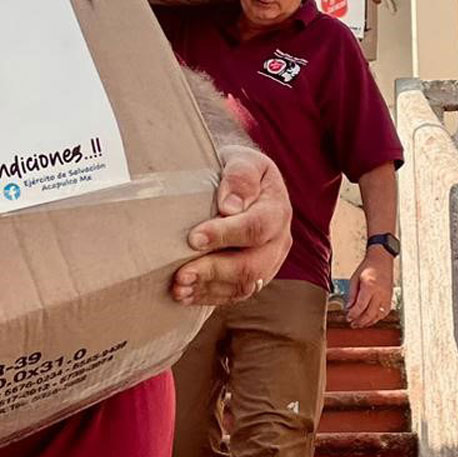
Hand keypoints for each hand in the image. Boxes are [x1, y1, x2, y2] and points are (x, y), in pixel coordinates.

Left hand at [172, 145, 291, 305]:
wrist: (241, 182)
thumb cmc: (237, 169)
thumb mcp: (241, 159)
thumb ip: (239, 177)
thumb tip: (230, 206)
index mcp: (277, 209)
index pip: (256, 227)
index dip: (225, 235)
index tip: (194, 238)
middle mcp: (279, 240)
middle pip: (252, 265)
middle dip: (214, 271)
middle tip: (181, 274)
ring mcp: (269, 262)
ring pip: (244, 285)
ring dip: (209, 289)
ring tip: (179, 288)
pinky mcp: (254, 276)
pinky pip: (236, 294)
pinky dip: (209, 297)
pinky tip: (185, 295)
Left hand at [345, 247, 394, 327]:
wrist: (381, 260)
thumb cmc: (368, 267)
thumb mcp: (354, 279)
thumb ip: (351, 295)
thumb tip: (348, 308)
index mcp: (369, 287)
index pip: (360, 306)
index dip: (353, 314)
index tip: (348, 317)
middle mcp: (380, 293)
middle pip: (370, 314)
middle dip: (360, 321)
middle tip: (353, 324)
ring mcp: (386, 297)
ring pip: (378, 316)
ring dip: (368, 322)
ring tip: (360, 324)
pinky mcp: (390, 298)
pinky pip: (384, 313)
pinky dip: (377, 318)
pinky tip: (370, 319)